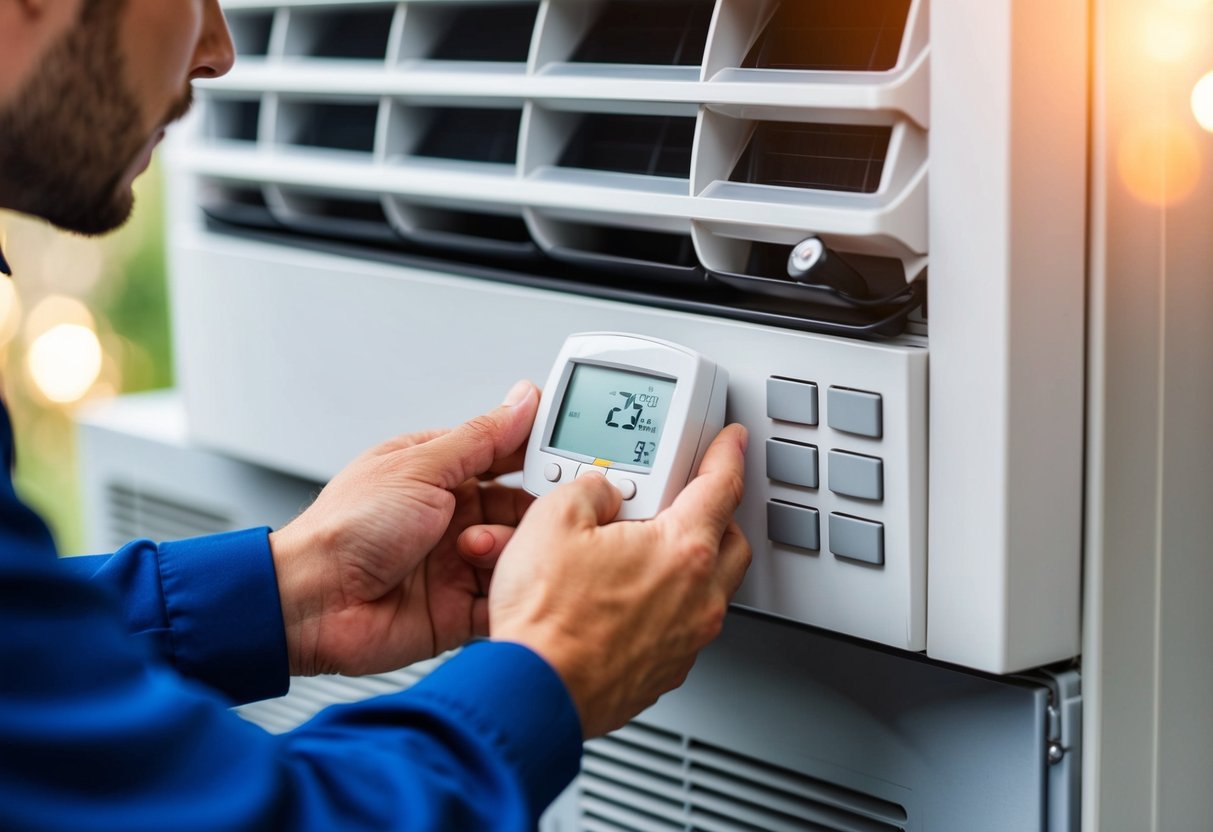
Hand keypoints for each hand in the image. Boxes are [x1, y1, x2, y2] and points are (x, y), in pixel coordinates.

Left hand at [268, 381, 538, 676]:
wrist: (312, 603)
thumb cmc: (346, 528)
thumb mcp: (421, 467)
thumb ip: (481, 439)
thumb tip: (522, 400)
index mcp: (439, 473)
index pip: (505, 455)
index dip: (536, 454)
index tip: (565, 456)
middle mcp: (451, 516)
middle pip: (520, 507)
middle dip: (534, 509)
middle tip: (543, 510)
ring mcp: (456, 563)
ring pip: (518, 552)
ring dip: (511, 551)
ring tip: (479, 552)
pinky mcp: (460, 609)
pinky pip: (504, 599)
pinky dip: (511, 593)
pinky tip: (502, 586)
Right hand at [461, 424, 750, 737]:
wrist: (534, 692)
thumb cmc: (547, 620)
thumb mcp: (553, 519)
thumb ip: (588, 489)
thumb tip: (597, 491)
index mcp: (682, 550)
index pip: (723, 486)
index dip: (728, 453)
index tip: (732, 441)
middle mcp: (697, 598)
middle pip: (730, 540)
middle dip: (716, 514)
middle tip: (687, 499)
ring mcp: (685, 640)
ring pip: (710, 588)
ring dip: (690, 564)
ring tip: (646, 552)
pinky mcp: (664, 672)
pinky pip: (682, 627)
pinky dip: (667, 606)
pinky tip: (628, 600)